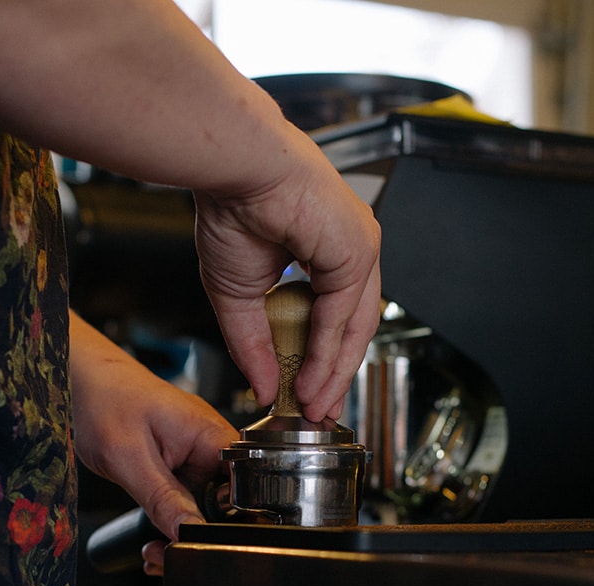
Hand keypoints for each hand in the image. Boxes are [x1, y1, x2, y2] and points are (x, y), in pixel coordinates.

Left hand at [69, 313, 236, 575]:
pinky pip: (187, 496)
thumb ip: (163, 497)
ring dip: (181, 529)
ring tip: (152, 549)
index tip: (195, 543)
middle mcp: (210, 444)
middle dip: (199, 533)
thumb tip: (189, 532)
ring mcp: (196, 453)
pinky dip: (172, 517)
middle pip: (226, 502)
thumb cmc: (104, 399)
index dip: (227, 521)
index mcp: (211, 435)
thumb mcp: (129, 458)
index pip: (244, 486)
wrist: (80, 380)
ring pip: (205, 505)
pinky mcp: (180, 461)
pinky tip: (153, 534)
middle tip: (163, 553)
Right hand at [194, 122, 380, 421]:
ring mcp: (360, 248)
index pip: (338, 317)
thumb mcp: (238, 294)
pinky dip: (327, 349)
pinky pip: (342, 312)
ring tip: (312, 403)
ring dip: (333, 370)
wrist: (233, 167)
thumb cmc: (234, 207)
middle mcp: (353, 249)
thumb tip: (263, 386)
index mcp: (331, 251)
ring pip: (354, 325)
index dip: (324, 360)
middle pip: (353, 327)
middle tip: (317, 409)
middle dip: (334, 374)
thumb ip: (254, 343)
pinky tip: (310, 376)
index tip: (309, 393)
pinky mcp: (357, 249)